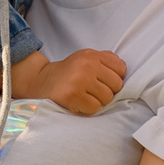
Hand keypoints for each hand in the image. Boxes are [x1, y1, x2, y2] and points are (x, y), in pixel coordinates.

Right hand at [7, 47, 126, 115]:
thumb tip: (124, 71)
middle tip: (92, 91)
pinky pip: (94, 108)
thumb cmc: (67, 74)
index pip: (121, 69)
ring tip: (83, 96)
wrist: (39, 82)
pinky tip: (77, 103)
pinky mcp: (72, 95)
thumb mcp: (85, 59)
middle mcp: (87, 65)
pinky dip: (87, 109)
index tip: (102, 81)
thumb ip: (105, 61)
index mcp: (92, 55)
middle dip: (106, 91)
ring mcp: (80, 80)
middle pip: (116, 85)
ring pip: (107, 98)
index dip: (114, 79)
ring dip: (97, 101)